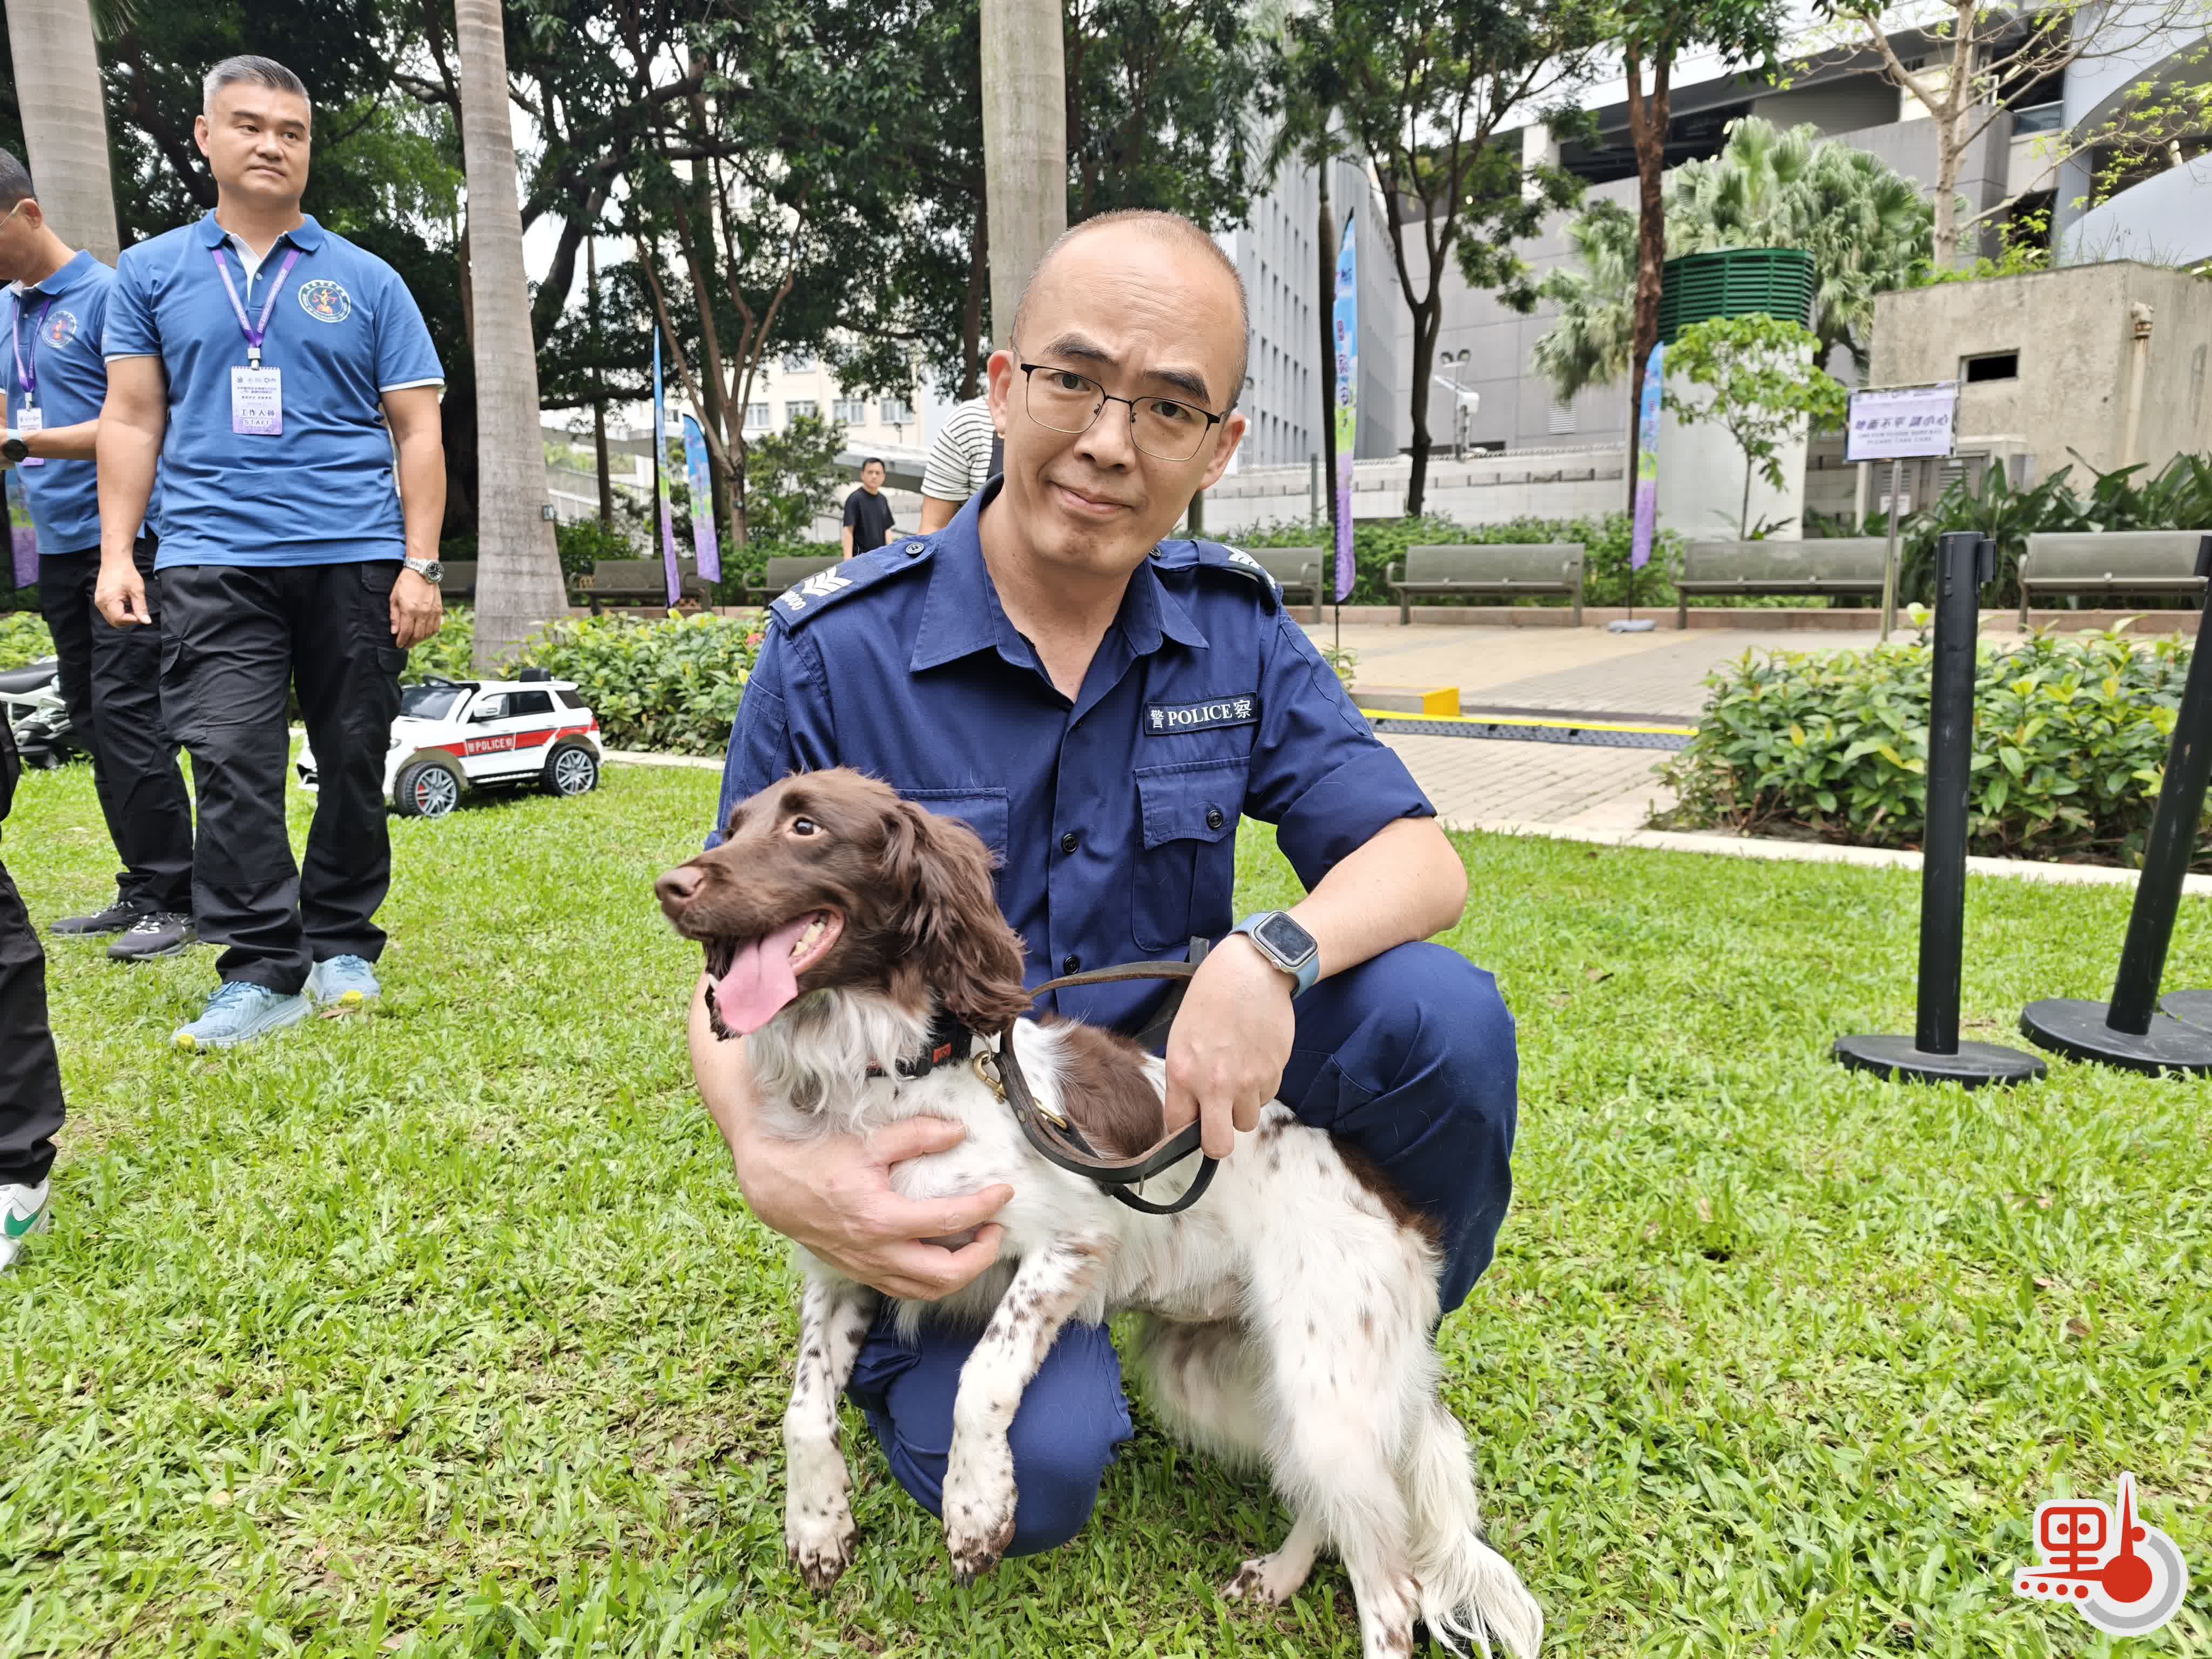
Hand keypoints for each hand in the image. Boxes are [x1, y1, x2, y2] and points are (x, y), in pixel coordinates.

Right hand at [95, 558, 152, 627]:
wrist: (114, 560)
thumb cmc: (126, 573)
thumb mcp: (137, 591)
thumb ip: (141, 608)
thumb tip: (146, 621)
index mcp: (108, 601)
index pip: (120, 620)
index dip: (133, 620)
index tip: (142, 614)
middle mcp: (100, 603)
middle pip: (115, 622)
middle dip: (128, 620)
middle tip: (138, 610)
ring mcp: (99, 601)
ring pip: (112, 618)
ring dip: (124, 616)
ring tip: (132, 604)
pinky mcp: (100, 599)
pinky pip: (109, 611)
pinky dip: (119, 611)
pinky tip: (126, 602)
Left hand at [390, 569, 442, 649]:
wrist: (422, 572)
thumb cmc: (406, 583)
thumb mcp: (394, 598)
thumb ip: (394, 616)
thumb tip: (394, 631)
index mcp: (409, 610)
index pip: (405, 632)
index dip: (401, 641)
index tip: (399, 644)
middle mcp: (422, 613)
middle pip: (417, 636)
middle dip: (410, 643)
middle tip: (406, 645)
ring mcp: (432, 612)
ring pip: (427, 633)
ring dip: (420, 639)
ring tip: (414, 640)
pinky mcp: (439, 610)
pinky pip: (436, 627)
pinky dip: (430, 633)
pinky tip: (424, 633)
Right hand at [735, 1114, 1012, 1300]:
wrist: (774, 1189)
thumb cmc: (819, 1161)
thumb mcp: (868, 1140)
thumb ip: (916, 1135)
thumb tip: (958, 1132)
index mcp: (881, 1218)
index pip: (948, 1221)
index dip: (984, 1207)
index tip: (1004, 1192)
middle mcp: (877, 1253)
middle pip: (946, 1275)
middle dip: (982, 1255)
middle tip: (996, 1229)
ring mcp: (869, 1268)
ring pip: (927, 1291)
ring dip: (961, 1273)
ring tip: (977, 1245)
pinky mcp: (862, 1273)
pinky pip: (906, 1290)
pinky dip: (933, 1280)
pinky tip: (944, 1257)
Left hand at [1163, 935, 1297, 1159]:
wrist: (1249, 973)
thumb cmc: (1209, 1001)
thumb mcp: (1181, 1040)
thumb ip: (1184, 1081)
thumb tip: (1191, 1114)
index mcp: (1184, 1074)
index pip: (1179, 1129)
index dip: (1184, 1130)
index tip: (1189, 1124)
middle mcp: (1215, 1084)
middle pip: (1218, 1146)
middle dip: (1216, 1142)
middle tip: (1217, 1125)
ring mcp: (1248, 1081)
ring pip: (1246, 1122)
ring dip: (1241, 1108)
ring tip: (1237, 1077)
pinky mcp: (1274, 1073)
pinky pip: (1266, 1098)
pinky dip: (1260, 1088)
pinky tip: (1253, 1060)